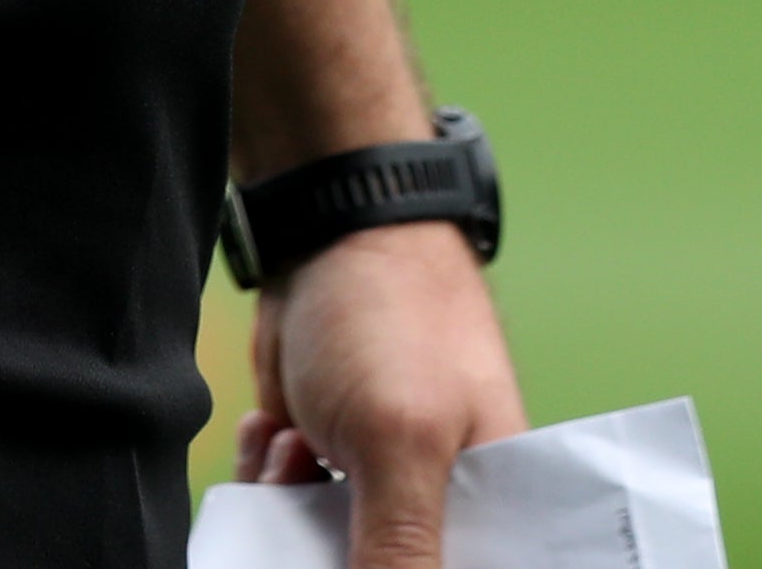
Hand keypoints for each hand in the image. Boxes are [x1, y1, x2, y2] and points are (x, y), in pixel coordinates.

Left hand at [236, 222, 526, 567]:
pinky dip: (268, 481)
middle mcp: (440, 507)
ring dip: (289, 517)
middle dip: (330, 556)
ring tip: (296, 450)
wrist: (322, 226)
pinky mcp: (324, 461)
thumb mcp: (400, 440)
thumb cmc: (389, 315)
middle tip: (315, 503)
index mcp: (494, 511)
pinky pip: (285, 512)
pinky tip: (275, 431)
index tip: (363, 556)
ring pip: (319, 554)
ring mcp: (377, 485)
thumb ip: (402, 549)